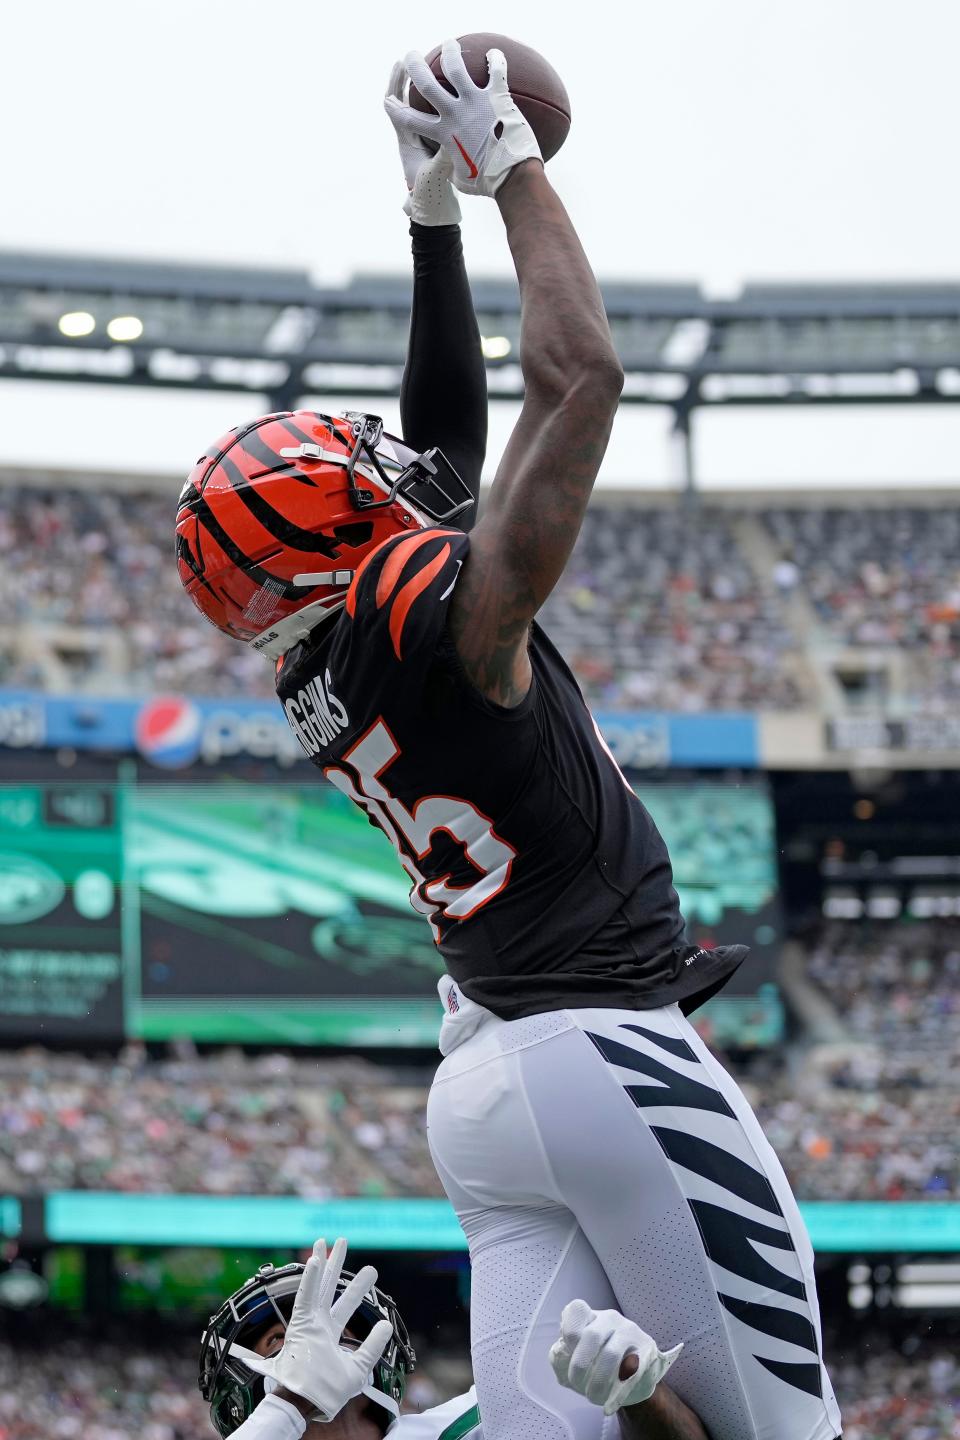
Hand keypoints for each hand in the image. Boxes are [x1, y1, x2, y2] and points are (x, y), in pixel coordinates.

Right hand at [229, 1238, 391, 1422]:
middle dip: (336, 1264)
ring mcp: (308, 1323)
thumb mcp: (358, 1368)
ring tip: (327, 1241)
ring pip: (316, 1287)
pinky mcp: (300, 1326)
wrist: (308, 1405)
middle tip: (342, 1241)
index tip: (370, 1270)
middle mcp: (318, 1325)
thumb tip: (386, 1324)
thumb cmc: (327, 1392)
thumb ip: (372, 1346)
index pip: (345, 1304)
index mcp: (329, 1334)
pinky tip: (316, 1260)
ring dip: (321, 1263)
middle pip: (329, 1287)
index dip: (357, 1287)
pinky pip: (305, 1298)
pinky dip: (310, 1279)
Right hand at [383, 40, 541, 197]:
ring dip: (450, 52)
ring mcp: (475, 102)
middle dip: (414, 65)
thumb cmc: (487, 183)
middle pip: (426, 83)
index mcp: (442, 133)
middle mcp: (454, 113)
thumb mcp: (460, 177)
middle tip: (412, 55)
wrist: (512, 176)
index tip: (389, 100)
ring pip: (456, 67)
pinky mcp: (497, 96)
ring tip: (449, 44)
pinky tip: (494, 52)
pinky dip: (496, 60)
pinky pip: (496, 71)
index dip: (396, 109)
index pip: (410, 119)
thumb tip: (451, 165)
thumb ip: (451, 164)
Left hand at [384, 60, 460, 225]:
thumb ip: (441, 159)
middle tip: (411, 57)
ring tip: (434, 64)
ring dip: (426, 87)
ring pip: (423, 108)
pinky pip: (441, 118)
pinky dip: (446, 102)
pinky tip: (459, 87)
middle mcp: (414, 137)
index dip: (395, 88)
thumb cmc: (431, 197)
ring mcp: (426, 140)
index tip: (399, 68)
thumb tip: (451, 142)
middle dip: (405, 79)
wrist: (437, 212)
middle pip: (404, 102)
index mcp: (407, 143)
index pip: (396, 110)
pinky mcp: (441, 144)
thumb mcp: (436, 176)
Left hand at [549, 1300, 683, 1415]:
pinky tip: (608, 1407)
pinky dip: (617, 1394)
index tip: (568, 1350)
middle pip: (591, 1336)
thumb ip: (561, 1356)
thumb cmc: (596, 1365)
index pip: (576, 1310)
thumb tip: (560, 1354)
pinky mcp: (647, 1350)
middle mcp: (611, 1319)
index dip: (569, 1332)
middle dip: (580, 1366)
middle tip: (577, 1384)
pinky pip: (632, 1373)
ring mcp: (630, 1333)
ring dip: (598, 1382)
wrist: (633, 1379)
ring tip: (593, 1396)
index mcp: (591, 1317)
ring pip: (611, 1355)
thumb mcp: (574, 1360)